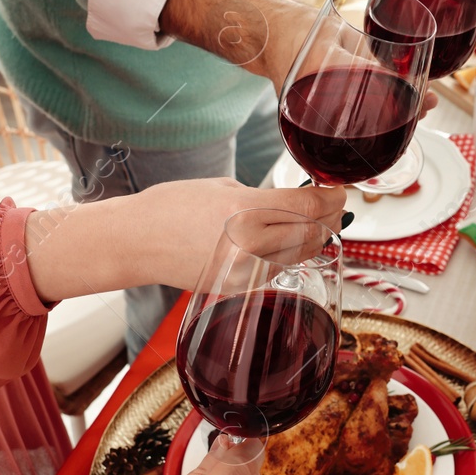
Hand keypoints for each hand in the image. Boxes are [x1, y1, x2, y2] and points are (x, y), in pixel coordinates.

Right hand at [140, 177, 347, 288]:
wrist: (136, 242)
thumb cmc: (172, 206)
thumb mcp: (224, 187)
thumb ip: (264, 197)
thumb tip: (299, 202)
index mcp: (245, 211)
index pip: (308, 207)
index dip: (332, 198)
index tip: (339, 190)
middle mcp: (249, 245)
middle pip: (311, 232)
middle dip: (330, 217)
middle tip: (337, 206)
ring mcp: (245, 271)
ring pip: (299, 254)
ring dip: (315, 237)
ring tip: (321, 222)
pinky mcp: (239, 287)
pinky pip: (278, 269)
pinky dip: (290, 254)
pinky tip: (291, 241)